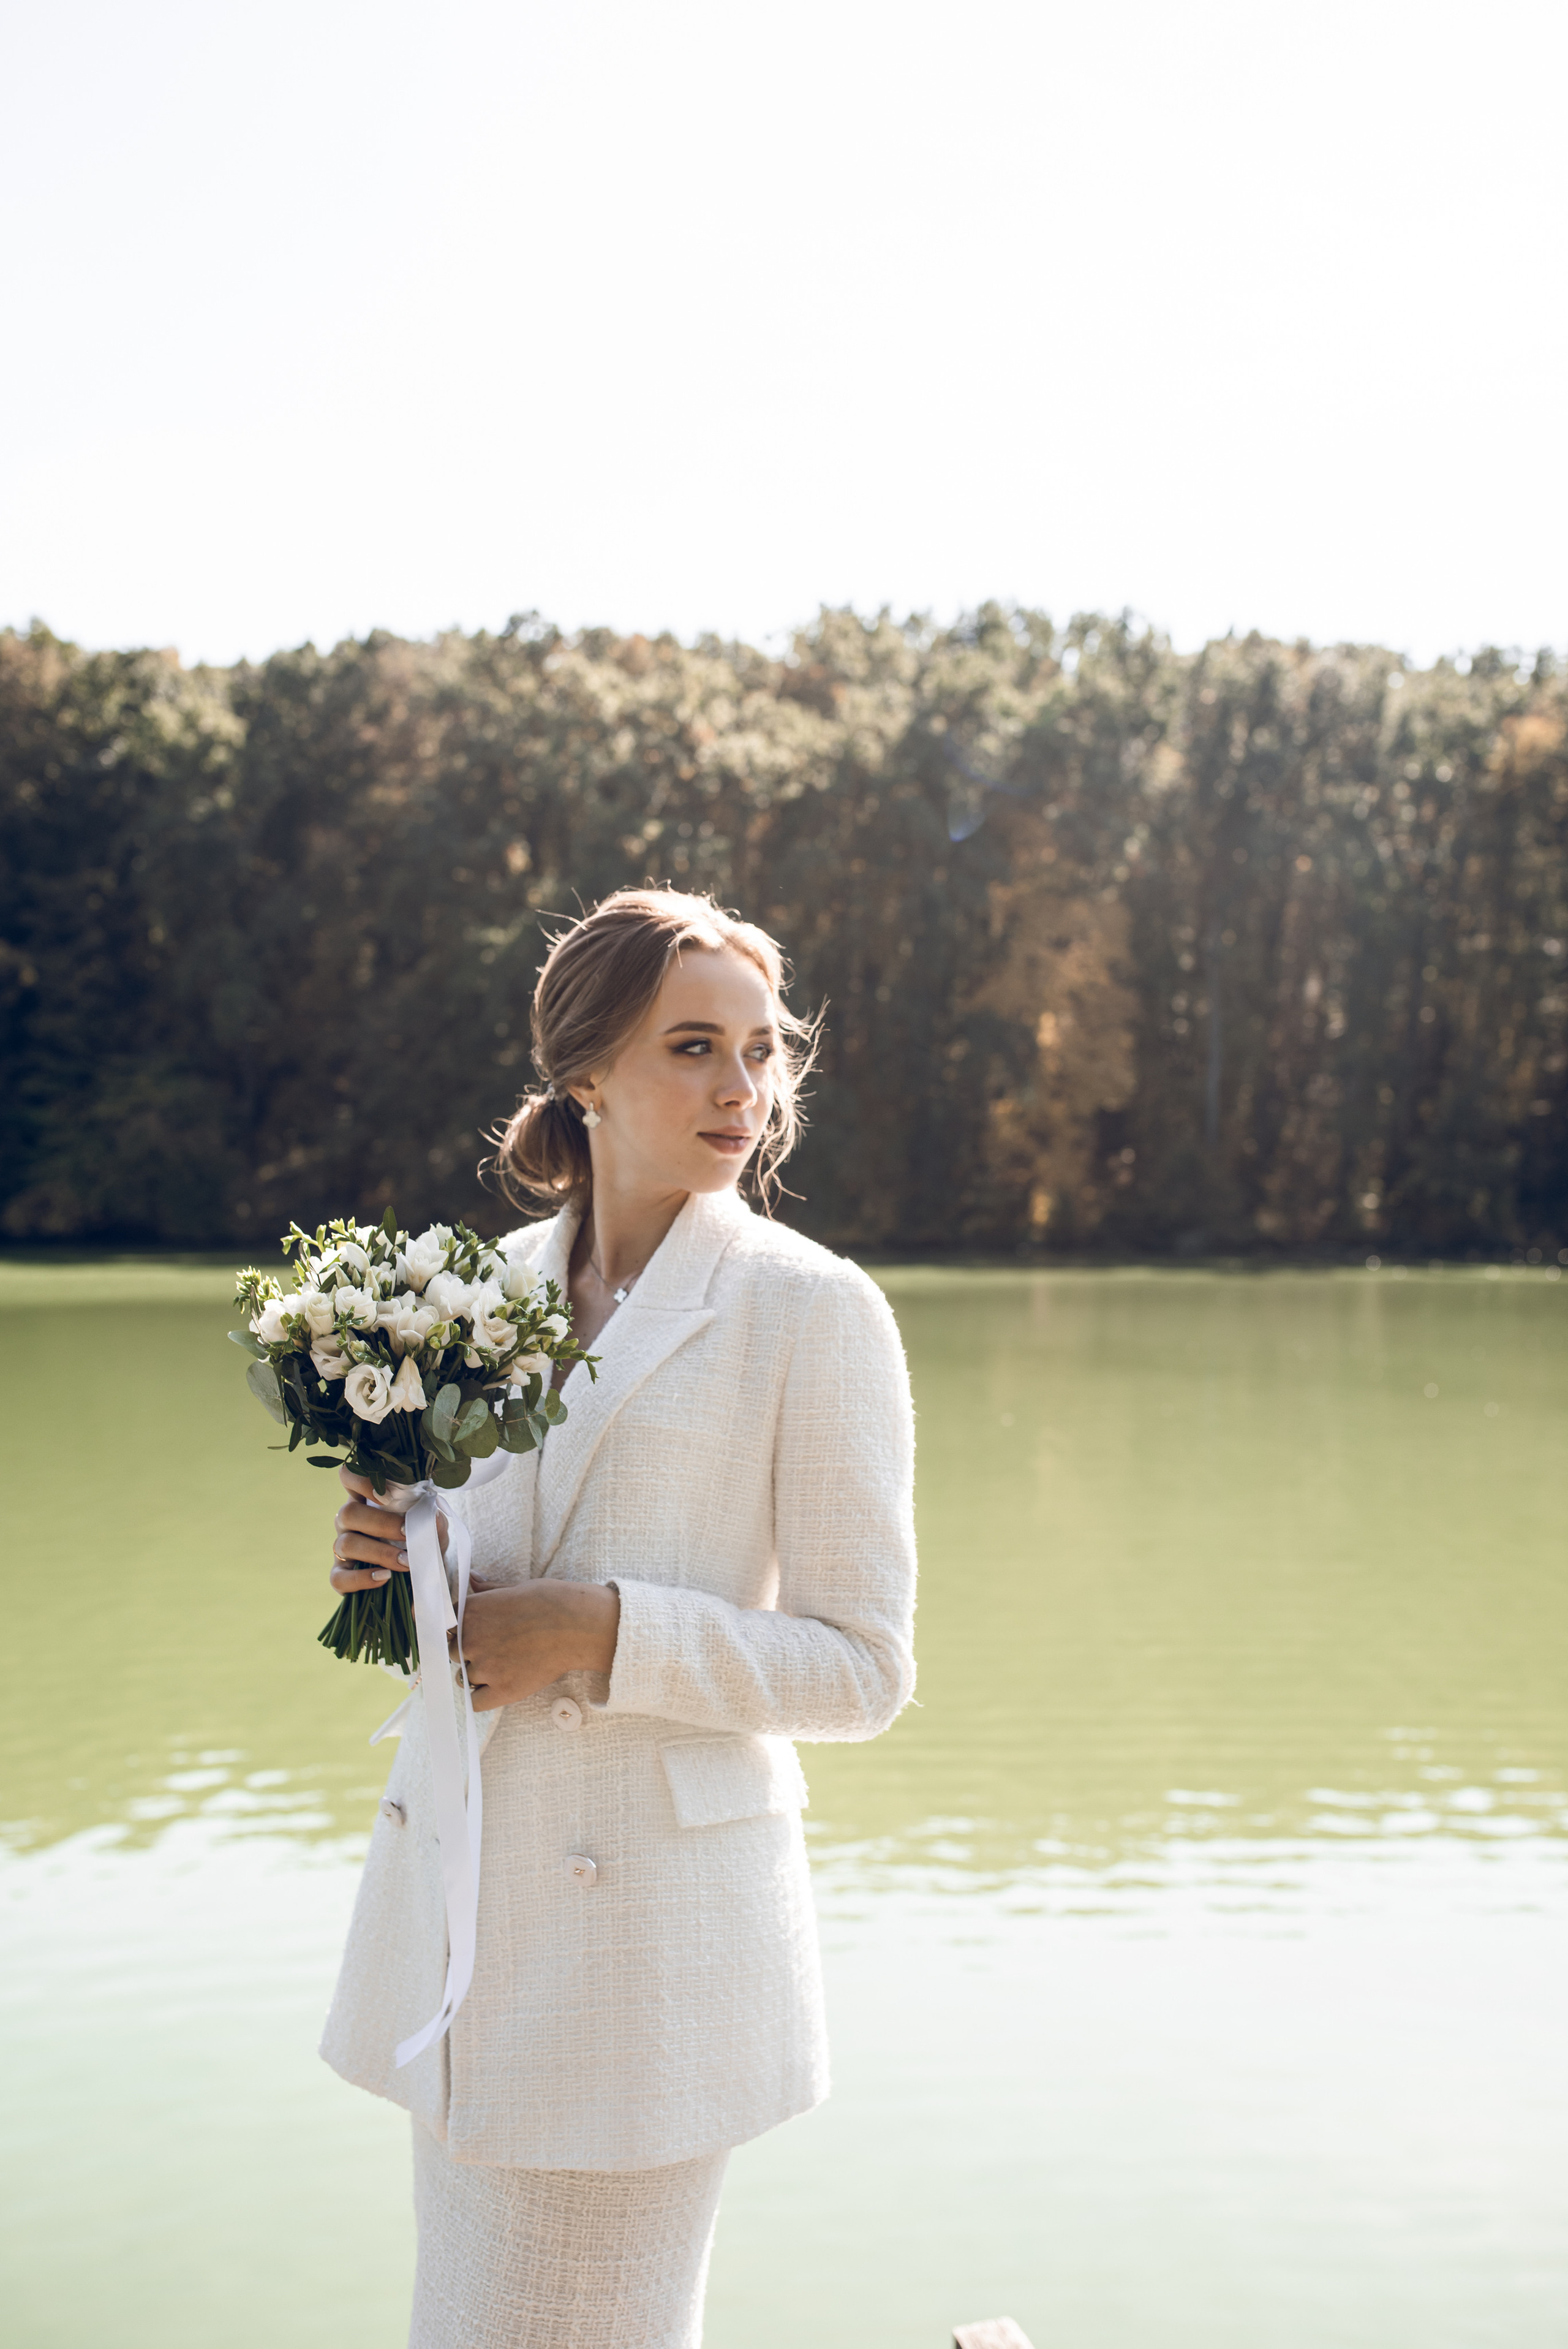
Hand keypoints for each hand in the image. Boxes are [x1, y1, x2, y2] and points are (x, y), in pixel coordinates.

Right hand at [329, 1465, 446, 1593]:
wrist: (422, 1579)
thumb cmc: (422, 1545)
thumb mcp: (434, 1532)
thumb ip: (434, 1522)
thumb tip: (433, 1516)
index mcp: (366, 1500)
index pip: (349, 1477)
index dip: (360, 1480)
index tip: (388, 1495)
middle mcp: (349, 1522)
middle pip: (348, 1513)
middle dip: (381, 1523)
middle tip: (406, 1533)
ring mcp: (342, 1549)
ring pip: (345, 1544)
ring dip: (379, 1553)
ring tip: (406, 1562)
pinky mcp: (341, 1577)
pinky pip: (339, 1578)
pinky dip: (362, 1579)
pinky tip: (385, 1577)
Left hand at [456, 1580, 619, 1711]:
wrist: (579, 1625)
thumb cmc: (551, 1601)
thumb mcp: (516, 1587)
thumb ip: (488, 1589)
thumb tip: (471, 1578)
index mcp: (471, 1612)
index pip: (448, 1627)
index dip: (461, 1631)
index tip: (476, 1634)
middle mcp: (470, 1639)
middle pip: (453, 1652)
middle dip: (470, 1652)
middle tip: (495, 1649)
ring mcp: (484, 1667)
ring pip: (464, 1678)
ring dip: (478, 1675)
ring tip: (504, 1667)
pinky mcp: (501, 1690)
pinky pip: (476, 1702)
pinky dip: (483, 1697)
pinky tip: (498, 1688)